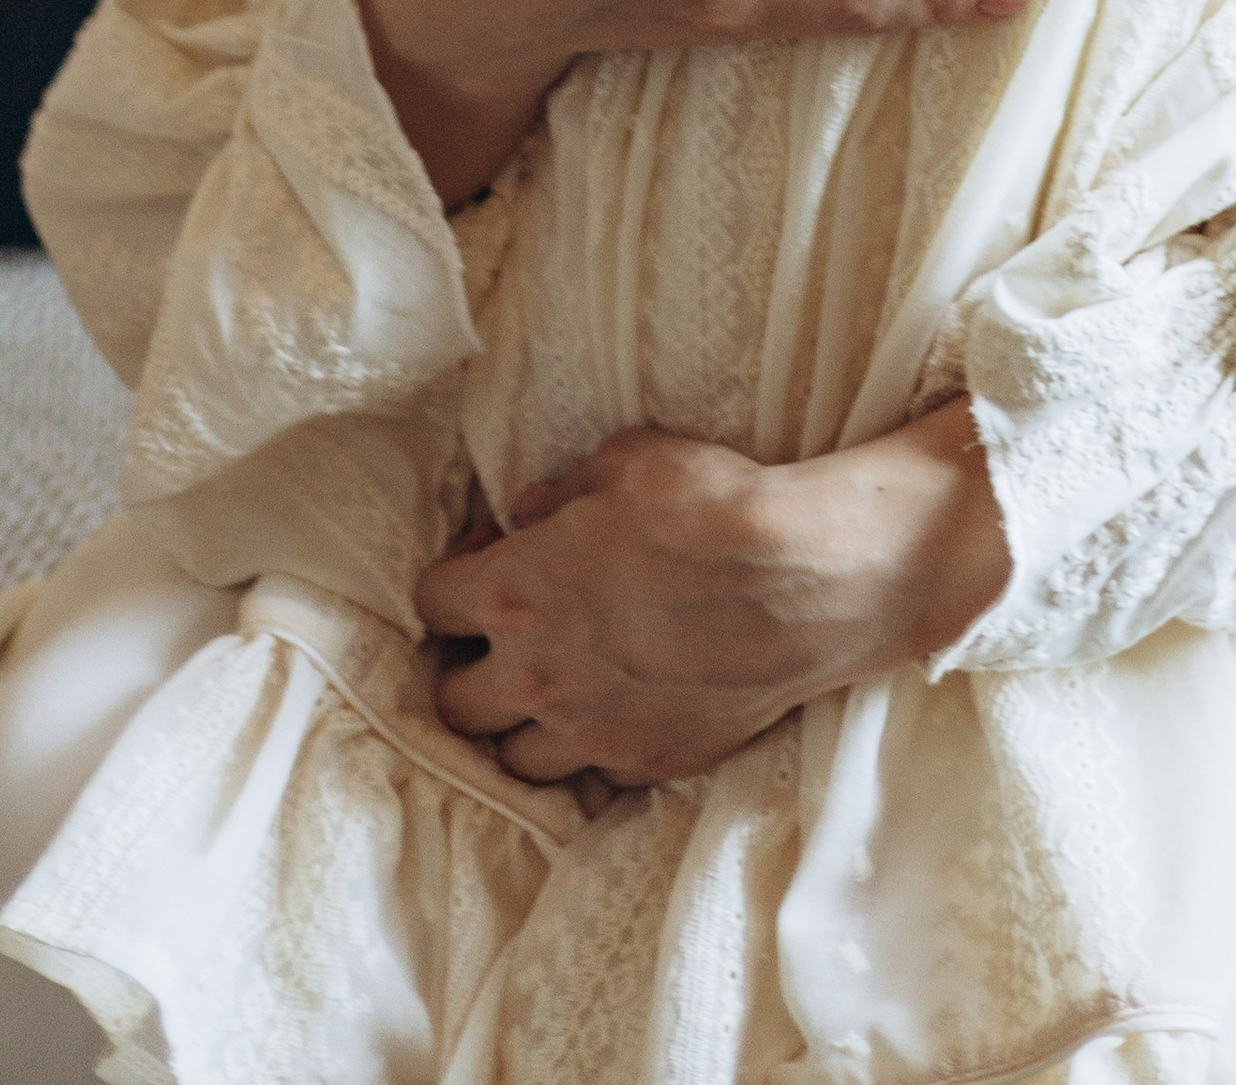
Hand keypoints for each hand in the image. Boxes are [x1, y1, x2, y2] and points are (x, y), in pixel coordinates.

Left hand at [413, 402, 1010, 789]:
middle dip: (470, 669)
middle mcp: (537, 675)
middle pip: (454, 704)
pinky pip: (592, 774)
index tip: (481, 567)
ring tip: (556, 689)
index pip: (430, 604)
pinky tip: (618, 709)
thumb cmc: (714, 505)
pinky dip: (592, 748)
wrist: (805, 580)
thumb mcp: (628, 461)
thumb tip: (527, 514)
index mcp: (515, 592)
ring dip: (522, 724)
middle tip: (506, 641)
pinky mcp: (647, 762)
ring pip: (514, 760)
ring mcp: (592, 731)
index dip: (451, 582)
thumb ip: (562, 490)